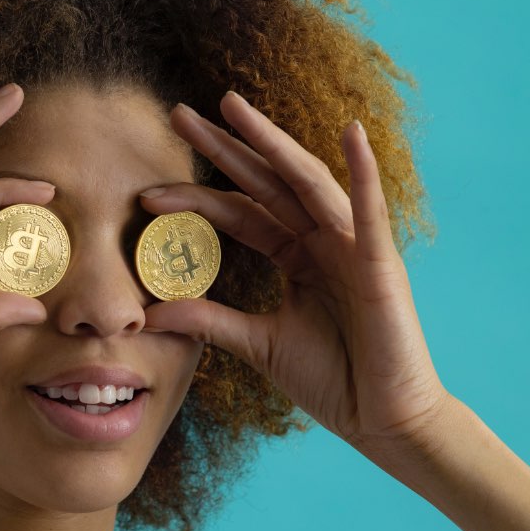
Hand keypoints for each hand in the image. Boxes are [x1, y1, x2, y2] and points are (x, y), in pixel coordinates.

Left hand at [140, 92, 449, 455]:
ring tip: (232, 107)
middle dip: (223, 148)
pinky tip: (351, 134)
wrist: (383, 423)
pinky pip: (371, 213)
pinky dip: (364, 172)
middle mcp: (324, 241)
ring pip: (306, 183)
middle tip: (178, 114)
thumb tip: (150, 312)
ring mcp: (354, 247)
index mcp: (298, 256)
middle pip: (265, 183)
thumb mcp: (257, 344)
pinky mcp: (382, 266)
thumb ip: (209, 321)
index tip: (146, 196)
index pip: (240, 213)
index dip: (195, 200)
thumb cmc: (334, 380)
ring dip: (272, 142)